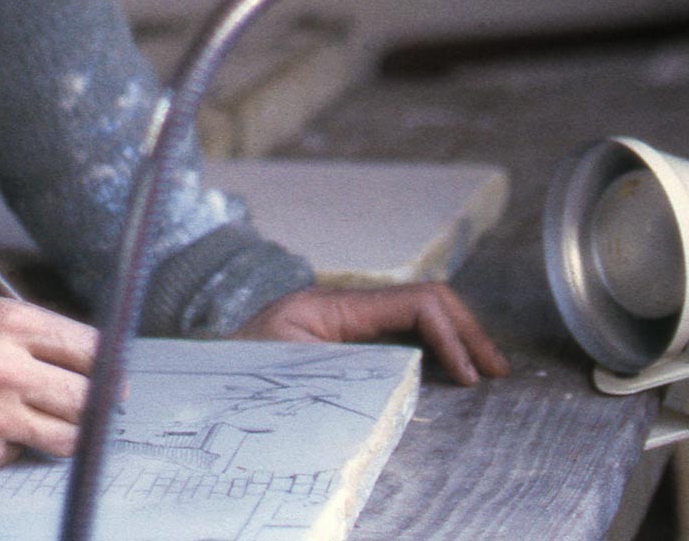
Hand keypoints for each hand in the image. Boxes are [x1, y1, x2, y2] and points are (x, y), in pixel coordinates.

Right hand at [0, 295, 98, 469]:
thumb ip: (40, 335)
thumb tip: (99, 362)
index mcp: (10, 322)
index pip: (88, 347)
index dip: (109, 361)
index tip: (115, 368)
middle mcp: (5, 368)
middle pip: (87, 397)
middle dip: (104, 400)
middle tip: (110, 400)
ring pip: (67, 436)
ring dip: (76, 429)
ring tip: (72, 419)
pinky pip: (23, 450)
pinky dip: (21, 440)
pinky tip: (3, 422)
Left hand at [234, 283, 511, 385]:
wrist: (191, 388)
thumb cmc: (231, 380)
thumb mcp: (293, 375)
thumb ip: (348, 371)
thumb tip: (411, 374)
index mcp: (328, 305)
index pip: (412, 301)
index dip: (451, 335)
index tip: (470, 376)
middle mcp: (335, 305)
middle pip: (420, 300)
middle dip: (465, 330)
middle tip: (497, 370)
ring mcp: (334, 321)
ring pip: (411, 314)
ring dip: (452, 336)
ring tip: (485, 369)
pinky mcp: (331, 341)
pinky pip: (392, 334)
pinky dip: (428, 348)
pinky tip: (446, 371)